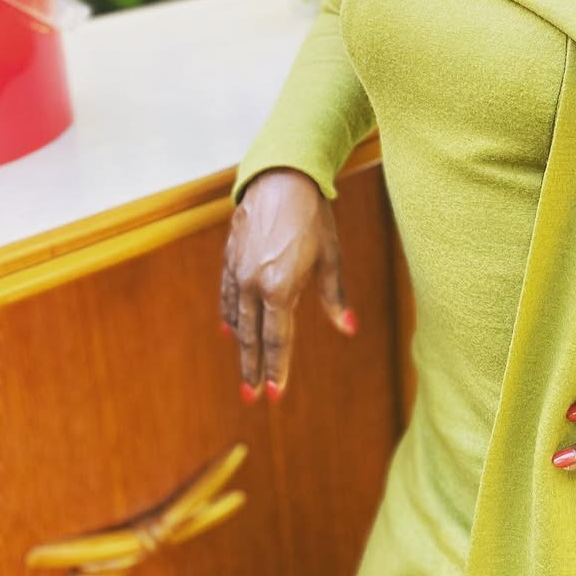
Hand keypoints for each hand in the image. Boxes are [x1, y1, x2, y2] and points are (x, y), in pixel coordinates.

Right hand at [219, 167, 356, 402]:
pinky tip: (228, 330)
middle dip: (253, 368)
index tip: (275, 394)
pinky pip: (227, 296)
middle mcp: (253, 285)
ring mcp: (238, 272)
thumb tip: (349, 328)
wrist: (281, 179)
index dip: (278, 368)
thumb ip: (334, 297)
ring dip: (241, 347)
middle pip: (252, 337)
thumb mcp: (330, 258)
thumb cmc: (313, 217)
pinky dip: (228, 316)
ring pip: (236, 319)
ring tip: (245, 371)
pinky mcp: (230, 259)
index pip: (278, 340)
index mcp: (280, 288)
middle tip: (251, 396)